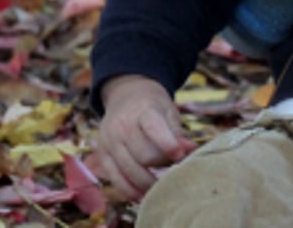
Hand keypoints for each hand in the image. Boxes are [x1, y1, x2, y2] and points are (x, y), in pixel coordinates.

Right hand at [93, 76, 195, 200]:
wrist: (124, 96)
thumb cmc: (153, 106)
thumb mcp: (168, 111)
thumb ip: (178, 133)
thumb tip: (190, 151)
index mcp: (142, 110)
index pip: (154, 129)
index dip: (168, 145)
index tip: (180, 156)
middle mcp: (121, 126)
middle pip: (144, 156)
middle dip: (163, 165)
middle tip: (175, 168)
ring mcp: (109, 141)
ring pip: (130, 171)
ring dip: (149, 183)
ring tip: (164, 187)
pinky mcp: (102, 155)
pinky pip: (115, 179)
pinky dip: (130, 191)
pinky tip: (144, 196)